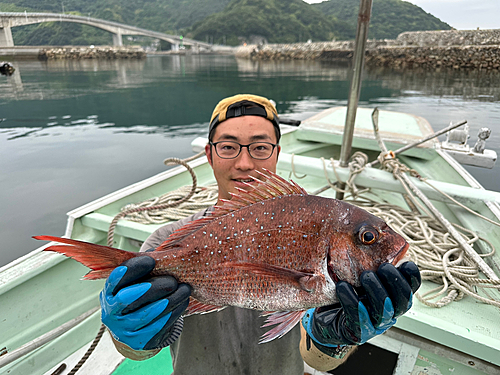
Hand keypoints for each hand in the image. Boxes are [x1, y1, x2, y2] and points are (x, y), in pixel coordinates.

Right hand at [100, 256, 190, 350]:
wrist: (136, 330)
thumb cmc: (139, 297)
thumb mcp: (136, 281)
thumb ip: (144, 267)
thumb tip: (158, 252)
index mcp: (109, 293)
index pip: (116, 279)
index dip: (133, 268)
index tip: (151, 260)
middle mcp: (111, 312)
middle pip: (128, 299)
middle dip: (153, 287)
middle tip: (173, 280)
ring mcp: (123, 329)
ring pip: (147, 314)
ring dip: (170, 300)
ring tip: (185, 289)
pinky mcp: (139, 341)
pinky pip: (158, 327)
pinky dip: (174, 313)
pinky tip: (183, 302)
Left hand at [303, 262, 420, 348]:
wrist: (326, 317)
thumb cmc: (348, 289)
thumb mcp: (360, 273)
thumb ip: (370, 260)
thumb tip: (372, 231)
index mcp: (394, 295)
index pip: (412, 287)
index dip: (412, 276)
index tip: (405, 262)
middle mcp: (389, 311)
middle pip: (403, 299)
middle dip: (395, 282)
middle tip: (384, 266)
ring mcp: (375, 323)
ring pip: (384, 309)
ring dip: (376, 290)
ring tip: (364, 275)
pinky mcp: (358, 331)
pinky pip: (358, 317)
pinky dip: (351, 299)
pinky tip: (342, 287)